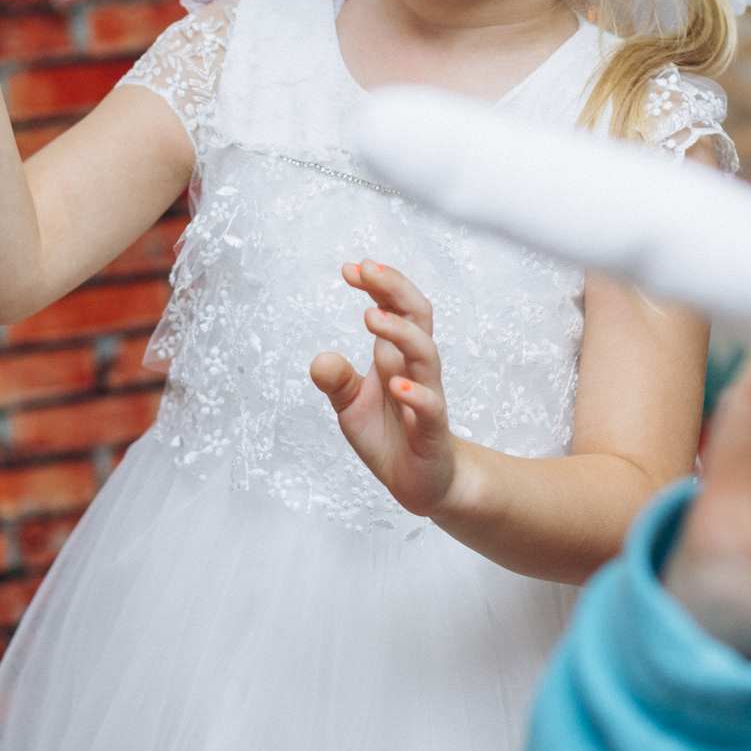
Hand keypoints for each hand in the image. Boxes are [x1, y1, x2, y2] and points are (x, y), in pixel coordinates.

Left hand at [310, 260, 456, 516]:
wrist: (421, 482)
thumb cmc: (389, 435)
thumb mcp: (351, 405)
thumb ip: (337, 379)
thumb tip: (319, 359)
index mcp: (395, 356)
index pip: (395, 308)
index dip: (378, 285)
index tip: (349, 269)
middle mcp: (415, 369)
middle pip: (417, 316)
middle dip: (394, 289)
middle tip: (367, 269)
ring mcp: (427, 397)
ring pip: (426, 355)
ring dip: (401, 333)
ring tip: (371, 317)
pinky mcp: (432, 431)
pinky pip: (430, 407)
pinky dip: (415, 393)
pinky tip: (395, 384)